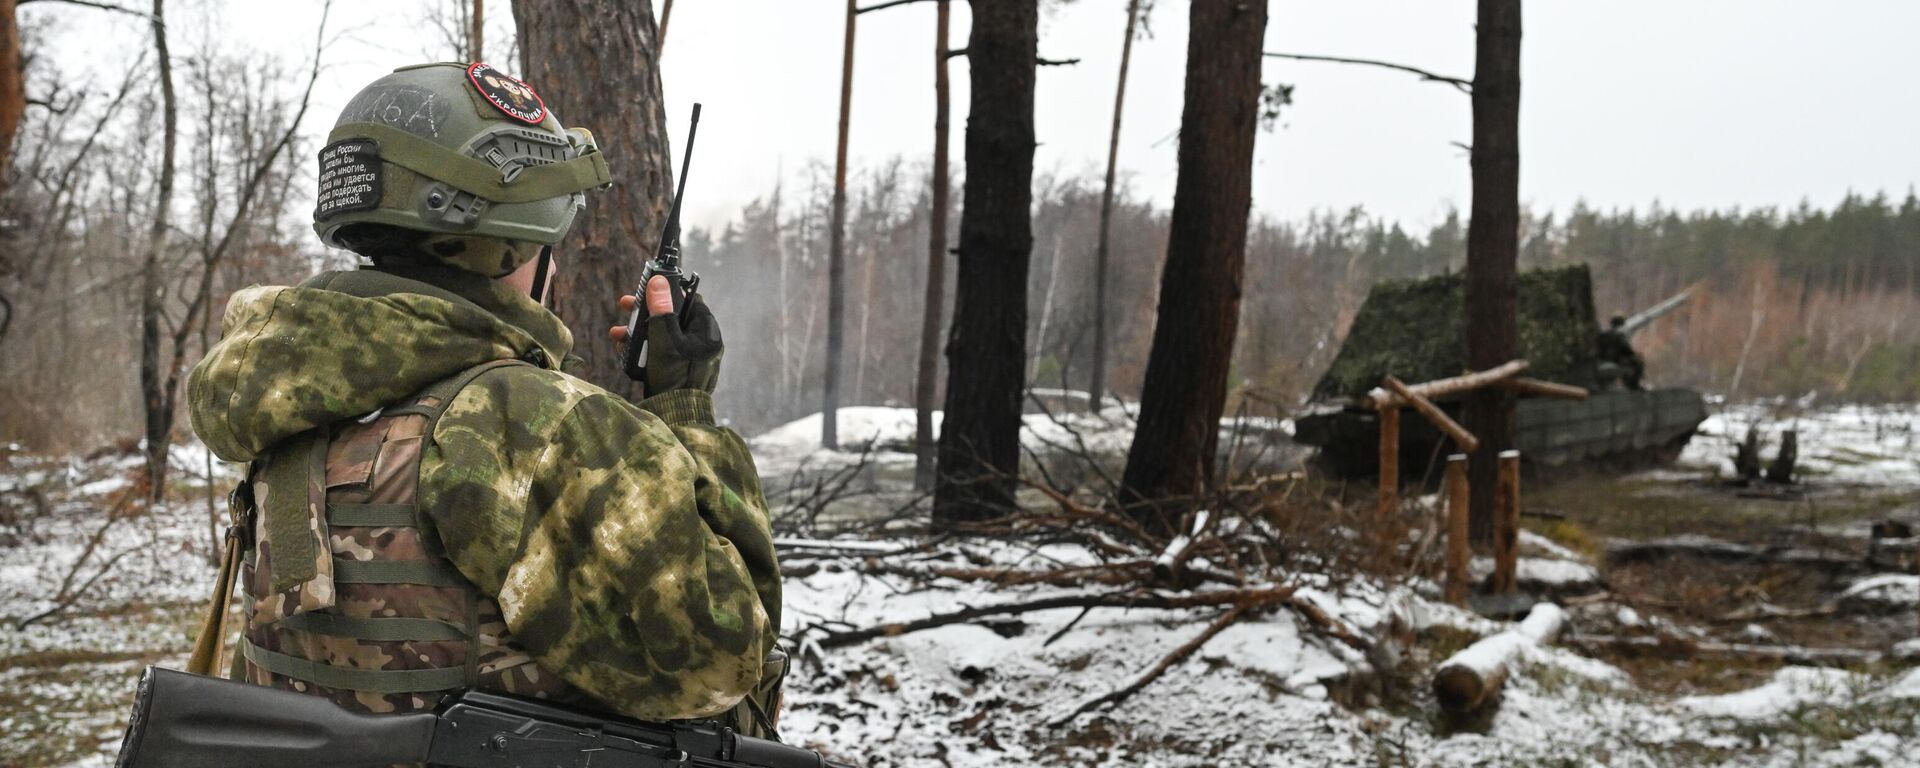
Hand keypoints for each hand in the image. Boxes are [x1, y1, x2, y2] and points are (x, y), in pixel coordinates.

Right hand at [608, 276, 721, 396]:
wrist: (675, 416)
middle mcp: (704, 345)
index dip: (671, 293)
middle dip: (647, 312)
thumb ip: (662, 310)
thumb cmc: (673, 376)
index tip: (651, 290)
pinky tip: (625, 350)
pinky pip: (664, 354)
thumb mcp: (664, 339)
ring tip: (617, 333)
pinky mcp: (682, 373)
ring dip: (640, 332)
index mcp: (708, 333)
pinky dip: (647, 350)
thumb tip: (659, 281)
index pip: (692, 301)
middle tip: (626, 305)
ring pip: (665, 337)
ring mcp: (693, 360)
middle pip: (674, 319)